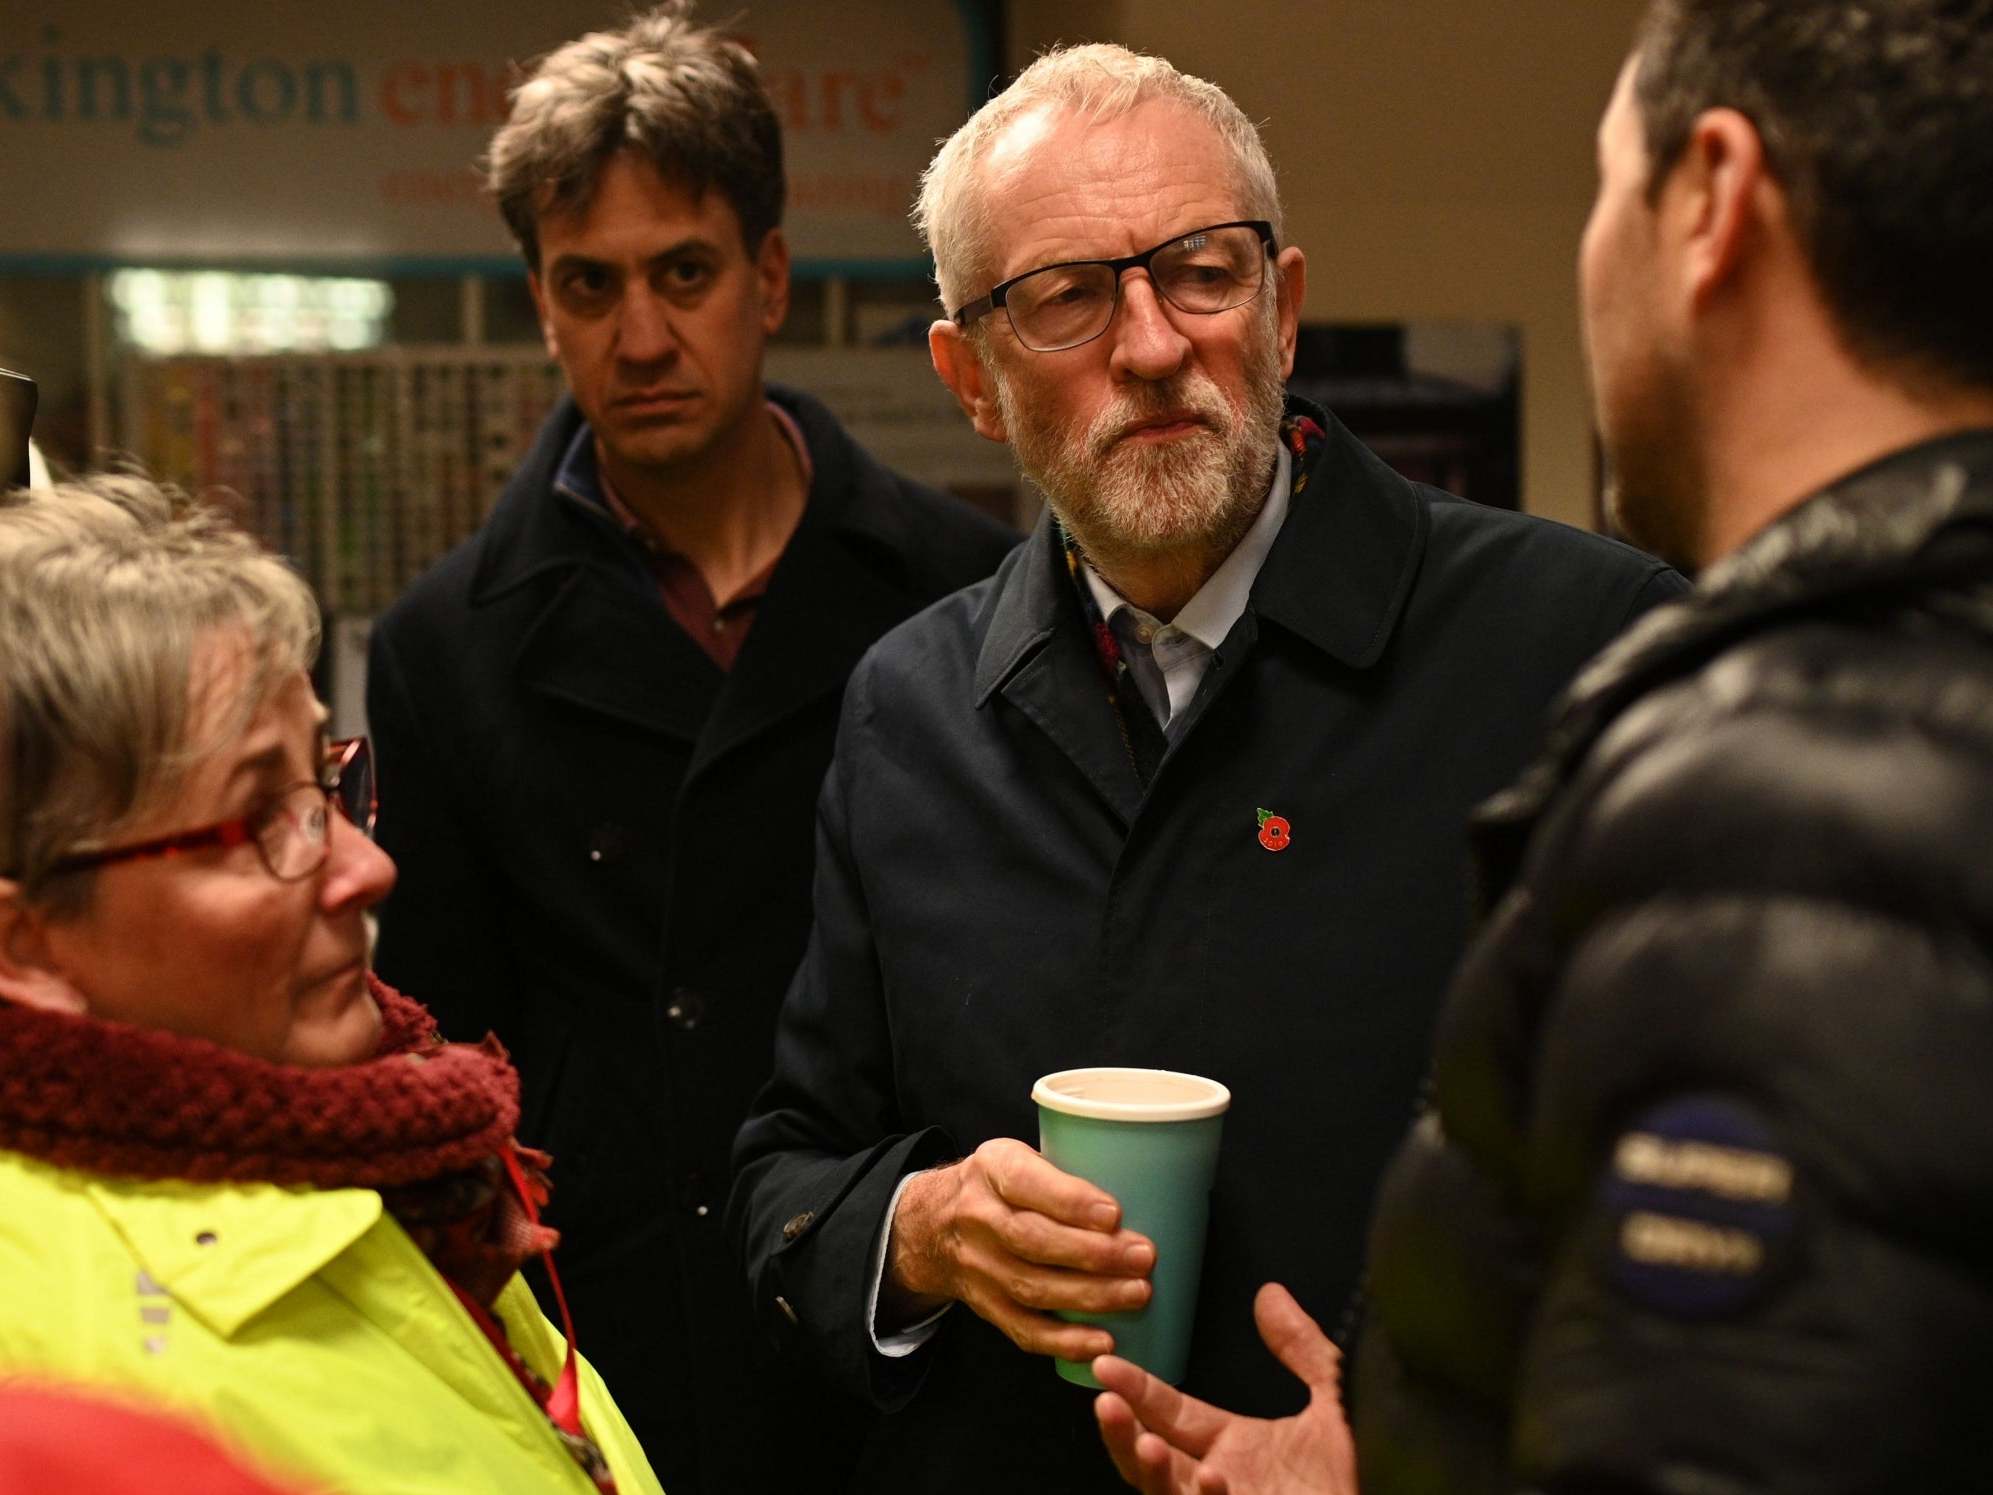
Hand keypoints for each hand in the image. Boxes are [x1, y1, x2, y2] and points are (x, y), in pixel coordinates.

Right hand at [884, 1137, 1154, 1359]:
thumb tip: (1142, 1191)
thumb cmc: (997, 1185)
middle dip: (1093, 1254)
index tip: (1115, 1213)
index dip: (1071, 1201)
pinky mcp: (985, 1306)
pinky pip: (1024, 1329)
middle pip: (1034, 1241)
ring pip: (1034, 1288)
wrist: (931, 1224)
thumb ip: (1061, 1173)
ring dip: (1090, 1296)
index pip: (1027, 1183)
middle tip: (1143, 1257)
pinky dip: (1065, 1340)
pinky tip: (1102, 1342)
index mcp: (992, 1169)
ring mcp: (978, 1267)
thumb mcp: (1016, 1157)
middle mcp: (978, 1218)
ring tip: (1137, 1294)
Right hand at [1092, 1283, 1357, 1494]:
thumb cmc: (1363, 1476)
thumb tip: (1270, 1294)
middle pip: (1150, 1456)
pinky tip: (1212, 1477)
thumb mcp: (1335, 1405)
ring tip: (1145, 1441)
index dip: (1137, 1389)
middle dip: (1122, 1430)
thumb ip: (1304, 1352)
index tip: (1107, 1362)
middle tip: (1104, 1398)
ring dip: (1148, 1470)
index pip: (1170, 1412)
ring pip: (1164, 1493)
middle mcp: (1219, 1480)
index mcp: (1232, 1447)